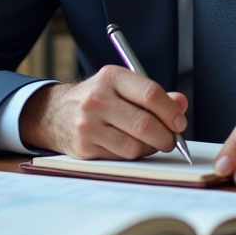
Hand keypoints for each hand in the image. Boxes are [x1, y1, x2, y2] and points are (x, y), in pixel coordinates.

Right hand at [18, 65, 187, 159]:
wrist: (55, 113)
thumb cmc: (97, 99)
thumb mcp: (121, 87)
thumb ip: (153, 95)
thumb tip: (180, 104)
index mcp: (111, 77)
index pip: (150, 94)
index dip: (170, 111)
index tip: (179, 122)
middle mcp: (97, 99)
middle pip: (145, 124)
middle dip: (166, 136)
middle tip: (171, 139)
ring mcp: (89, 124)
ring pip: (135, 146)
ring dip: (150, 148)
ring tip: (150, 143)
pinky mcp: (85, 147)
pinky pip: (122, 157)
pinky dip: (134, 155)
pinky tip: (131, 146)